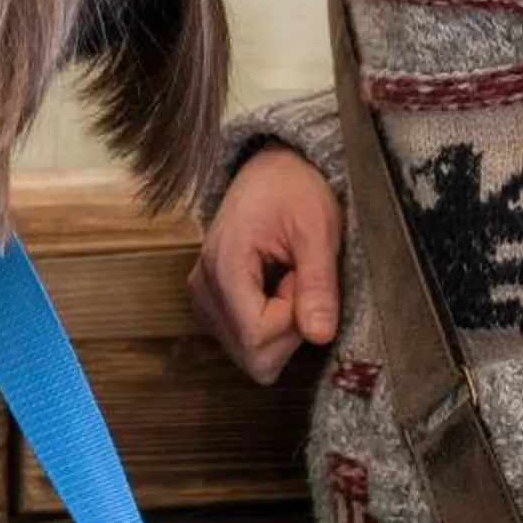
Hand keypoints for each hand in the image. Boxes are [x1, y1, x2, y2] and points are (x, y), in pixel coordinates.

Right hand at [187, 145, 340, 382]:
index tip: (301, 280)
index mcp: (225, 266)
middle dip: (286, 330)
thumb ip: (318, 285)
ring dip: (277, 327)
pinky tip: (273, 288)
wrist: (270, 167)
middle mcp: (203, 287)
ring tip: (286, 280)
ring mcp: (202, 296)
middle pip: (250, 355)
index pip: (257, 339)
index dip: (292, 322)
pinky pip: (241, 338)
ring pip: (247, 352)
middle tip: (296, 281)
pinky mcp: (209, 300)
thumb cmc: (294, 189)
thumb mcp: (317, 229)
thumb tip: (320, 338)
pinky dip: (265, 323)